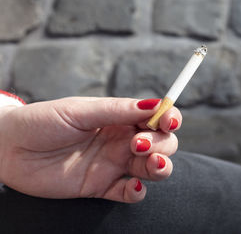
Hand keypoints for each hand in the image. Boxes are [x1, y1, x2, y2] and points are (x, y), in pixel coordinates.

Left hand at [0, 97, 180, 202]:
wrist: (9, 150)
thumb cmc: (42, 121)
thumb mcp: (81, 110)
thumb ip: (118, 110)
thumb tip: (155, 103)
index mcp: (120, 118)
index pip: (156, 118)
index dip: (169, 118)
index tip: (167, 120)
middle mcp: (122, 140)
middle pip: (163, 143)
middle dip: (162, 143)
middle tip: (138, 142)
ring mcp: (114, 164)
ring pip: (153, 168)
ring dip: (160, 166)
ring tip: (149, 161)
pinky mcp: (101, 187)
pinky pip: (129, 193)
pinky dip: (137, 192)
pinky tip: (131, 186)